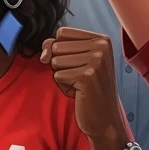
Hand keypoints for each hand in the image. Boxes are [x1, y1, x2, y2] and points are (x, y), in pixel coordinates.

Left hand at [41, 26, 125, 149]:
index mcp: (101, 39)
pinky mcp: (87, 76)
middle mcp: (101, 46)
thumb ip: (54, 48)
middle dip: (61, 64)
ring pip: (55, 61)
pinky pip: (57, 75)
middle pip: (56, 46)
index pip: (62, 32)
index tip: (75, 63)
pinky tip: (79, 92)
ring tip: (79, 84)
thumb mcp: (74, 60)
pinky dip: (64, 86)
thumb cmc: (88, 87)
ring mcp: (96, 60)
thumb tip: (44, 55)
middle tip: (80, 77)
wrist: (104, 117)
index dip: (59, 49)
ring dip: (62, 76)